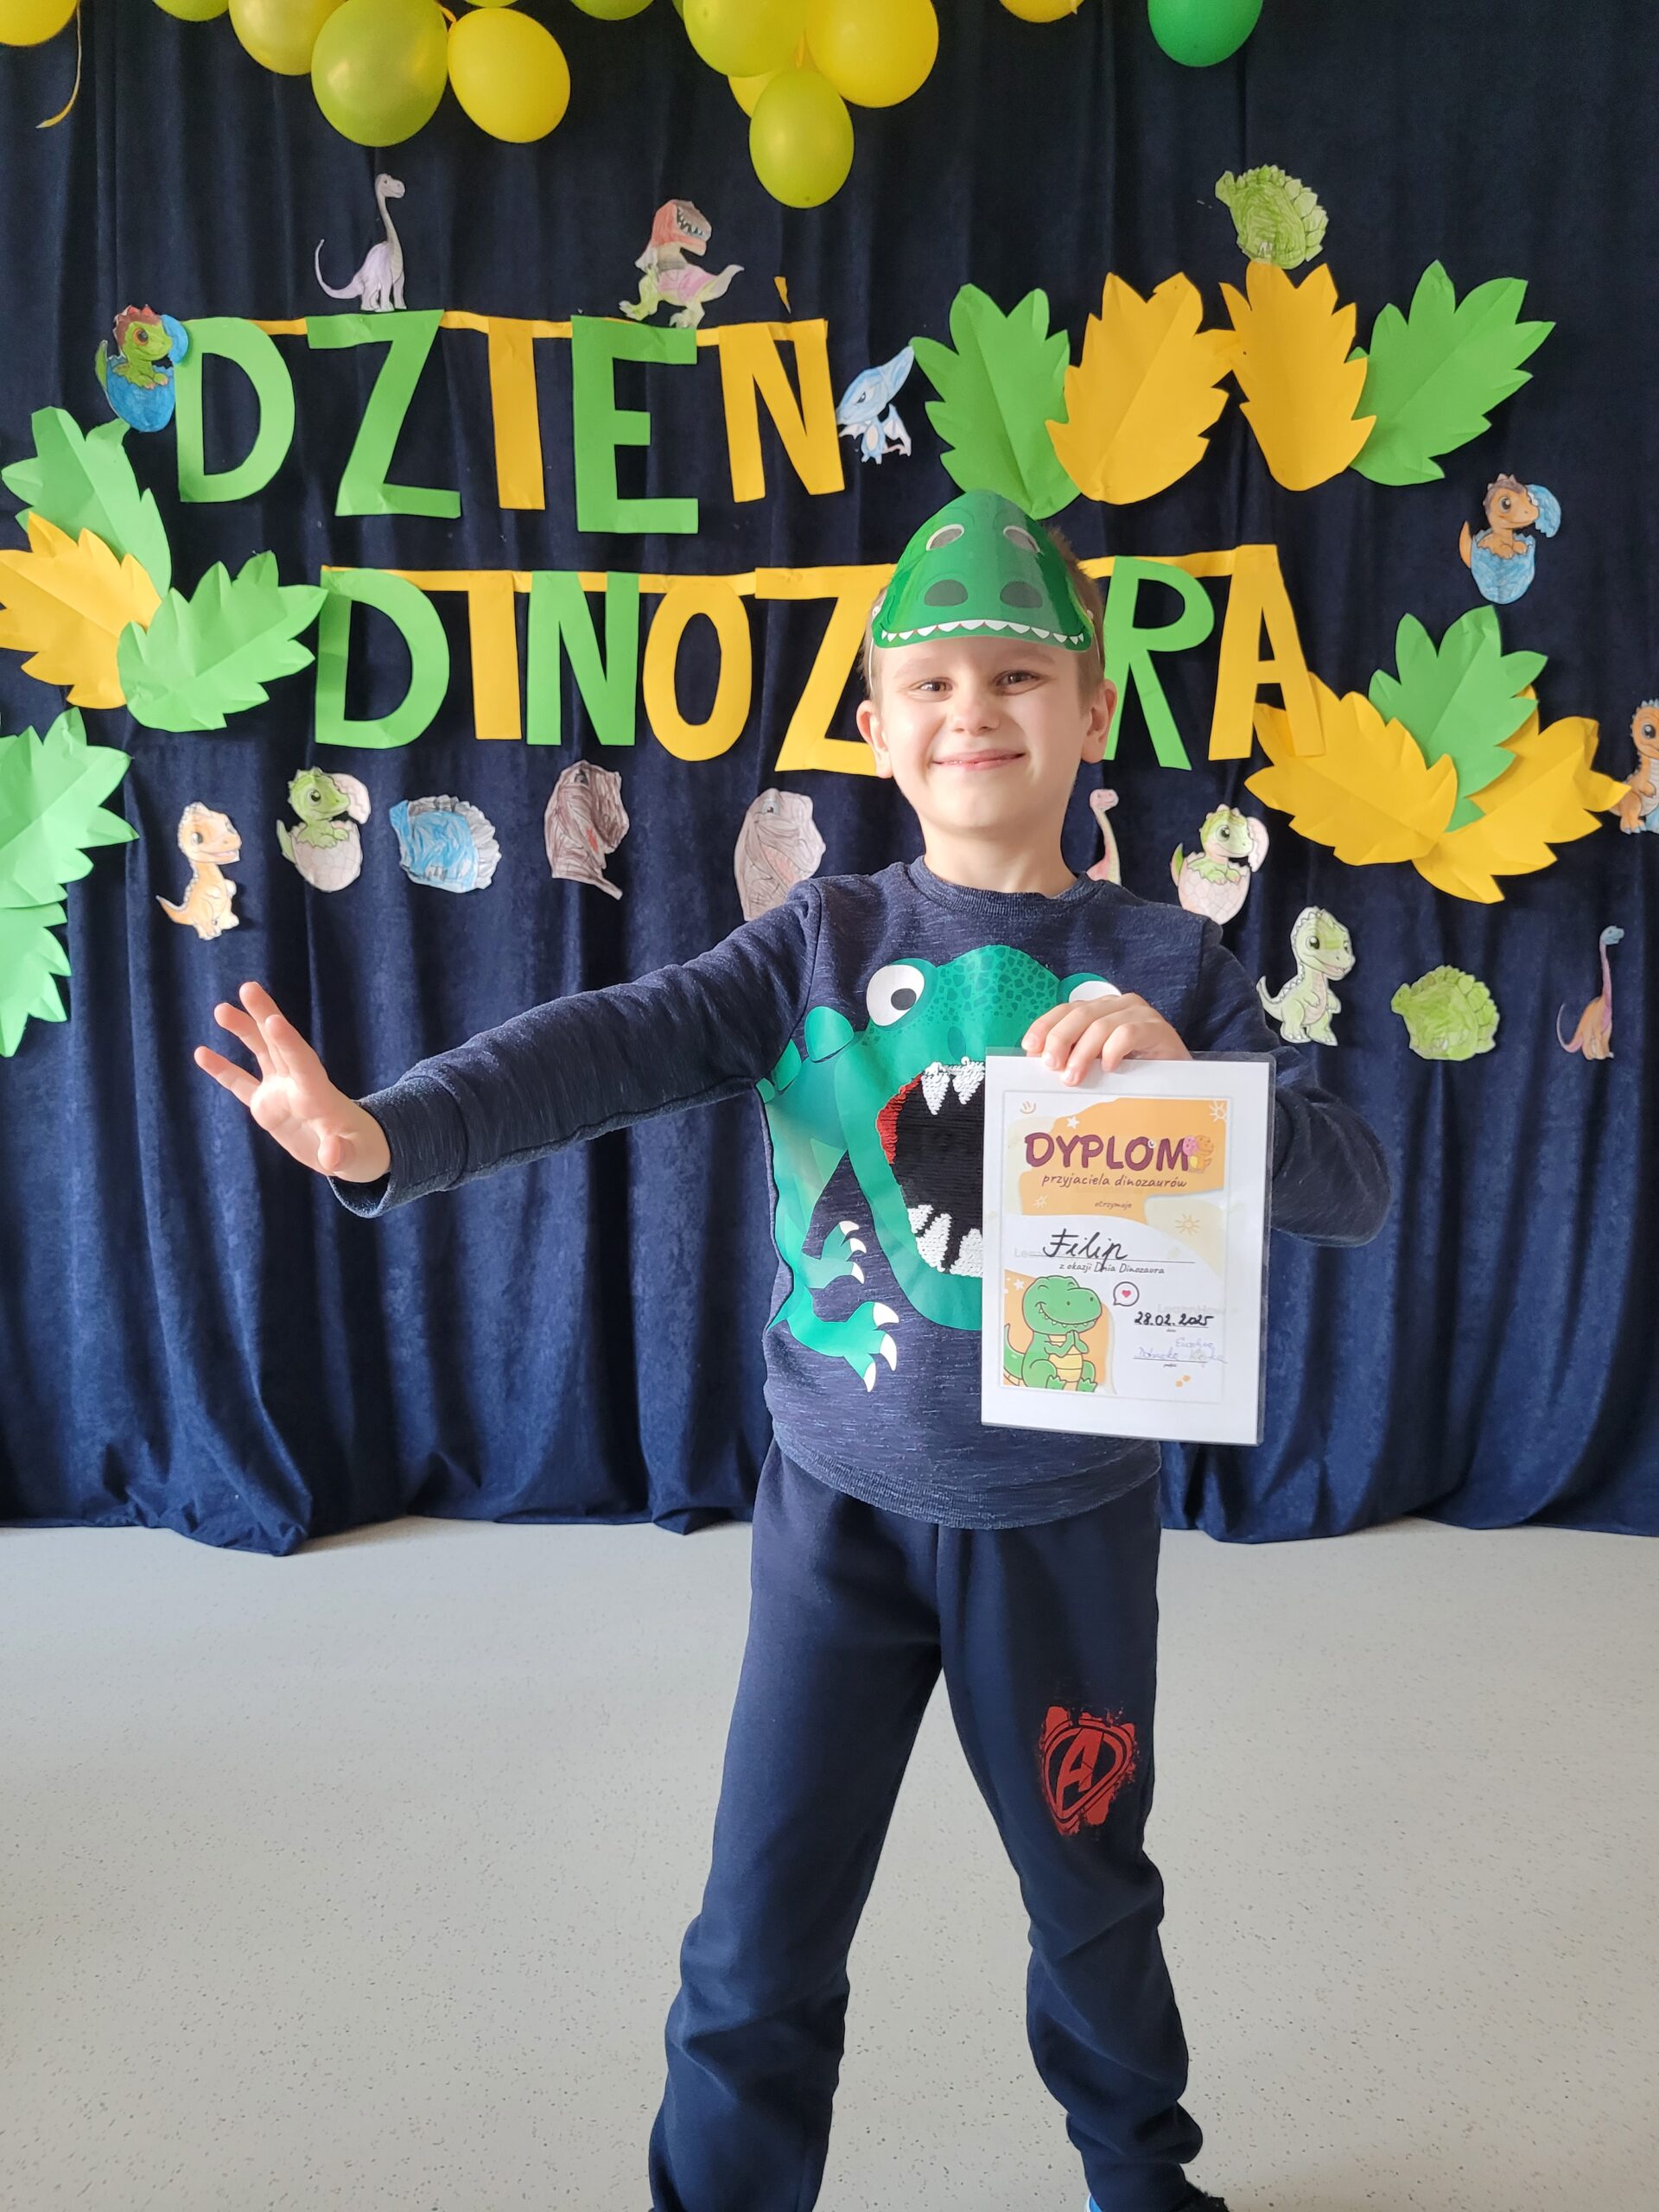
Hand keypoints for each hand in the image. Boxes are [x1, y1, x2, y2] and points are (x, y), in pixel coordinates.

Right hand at [194, 981, 391, 1182]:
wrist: (351, 1152)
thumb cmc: (359, 1152)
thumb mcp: (356, 1157)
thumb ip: (343, 1155)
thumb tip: (332, 1156)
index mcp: (319, 1095)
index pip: (303, 1064)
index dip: (288, 1043)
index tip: (274, 1020)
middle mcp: (298, 1085)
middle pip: (280, 1045)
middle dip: (265, 1016)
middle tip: (248, 988)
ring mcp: (281, 1092)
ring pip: (261, 1054)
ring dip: (244, 1030)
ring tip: (222, 1009)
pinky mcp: (266, 1106)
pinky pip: (241, 1084)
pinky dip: (222, 1070)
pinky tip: (201, 1053)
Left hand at [1022, 994, 1191, 1082]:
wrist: (1180, 1082)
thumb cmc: (1135, 1074)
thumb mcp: (1098, 1065)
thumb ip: (1075, 1058)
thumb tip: (1041, 1065)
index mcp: (1100, 1010)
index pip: (1067, 1010)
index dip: (1046, 1026)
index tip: (1030, 1047)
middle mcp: (1118, 1005)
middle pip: (1081, 1014)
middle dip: (1060, 1039)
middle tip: (1050, 1066)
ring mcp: (1140, 1014)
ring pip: (1101, 1025)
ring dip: (1083, 1052)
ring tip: (1073, 1077)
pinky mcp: (1157, 1028)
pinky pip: (1128, 1033)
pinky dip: (1113, 1050)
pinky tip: (1109, 1069)